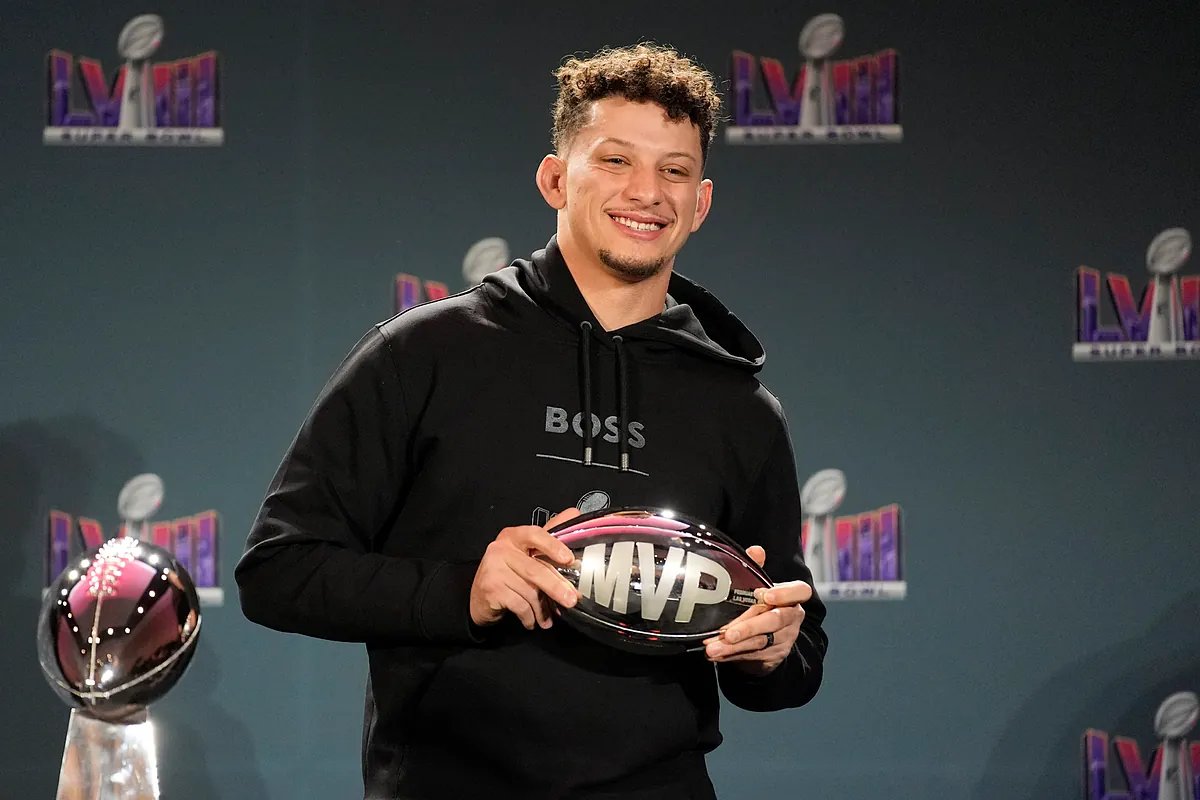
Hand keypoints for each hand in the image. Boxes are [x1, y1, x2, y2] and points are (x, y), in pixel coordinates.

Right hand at [469, 508, 580, 629]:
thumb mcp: (527, 552)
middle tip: (572, 599)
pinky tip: (532, 620)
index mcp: (514, 536)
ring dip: (542, 608)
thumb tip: (574, 513)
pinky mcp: (490, 588)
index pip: (535, 534)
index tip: (569, 559)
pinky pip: (519, 604)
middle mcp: (501, 549)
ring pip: (529, 590)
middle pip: (535, 569)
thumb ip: (550, 536)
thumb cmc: (508, 573)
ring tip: (548, 617)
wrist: (479, 597)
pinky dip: (530, 616)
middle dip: (556, 587)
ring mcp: (493, 568)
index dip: (553, 546)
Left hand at [703, 545, 811, 674]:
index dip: (784, 593)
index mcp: (792, 597)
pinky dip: (733, 655)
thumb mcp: (759, 587)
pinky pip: (753, 655)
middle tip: (727, 633)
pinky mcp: (774, 655)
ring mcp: (785, 638)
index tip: (763, 595)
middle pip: (774, 620)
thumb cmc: (762, 606)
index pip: (800, 591)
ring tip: (712, 647)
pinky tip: (717, 654)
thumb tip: (755, 550)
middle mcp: (792, 617)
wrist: (768, 639)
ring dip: (734, 646)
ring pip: (761, 641)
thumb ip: (757, 569)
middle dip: (748, 627)